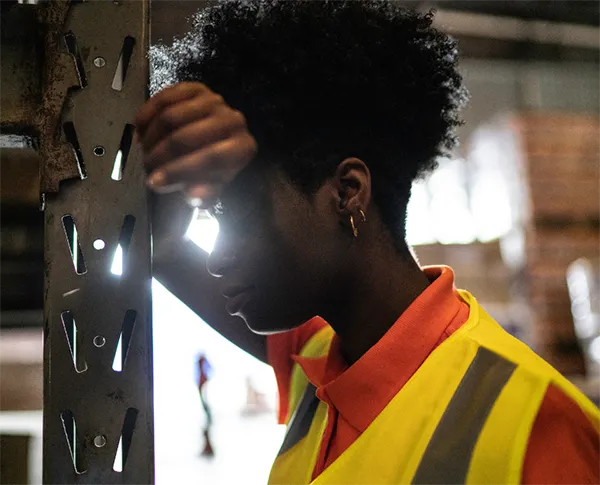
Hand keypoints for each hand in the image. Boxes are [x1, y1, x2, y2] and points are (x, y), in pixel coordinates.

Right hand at [134, 82, 257, 205]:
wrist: (213, 144)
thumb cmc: (213, 169)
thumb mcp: (211, 188)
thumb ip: (205, 195)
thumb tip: (193, 195)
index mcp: (243, 147)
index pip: (211, 158)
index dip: (179, 171)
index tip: (154, 182)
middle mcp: (234, 120)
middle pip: (186, 137)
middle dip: (160, 155)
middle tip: (146, 167)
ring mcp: (214, 101)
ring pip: (171, 117)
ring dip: (151, 137)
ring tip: (144, 150)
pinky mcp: (196, 88)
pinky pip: (163, 98)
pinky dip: (147, 114)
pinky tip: (139, 129)